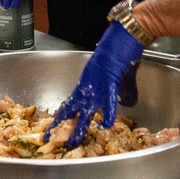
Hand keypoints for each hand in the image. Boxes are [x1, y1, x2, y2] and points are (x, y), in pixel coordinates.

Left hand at [44, 22, 144, 148]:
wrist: (124, 36)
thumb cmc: (120, 53)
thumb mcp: (120, 80)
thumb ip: (124, 94)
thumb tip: (129, 104)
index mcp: (86, 86)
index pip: (69, 106)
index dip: (61, 119)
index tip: (50, 130)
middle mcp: (88, 88)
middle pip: (71, 111)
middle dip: (62, 128)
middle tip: (51, 141)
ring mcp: (97, 86)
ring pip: (85, 111)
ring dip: (79, 127)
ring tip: (73, 142)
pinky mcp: (111, 83)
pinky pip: (109, 102)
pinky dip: (107, 115)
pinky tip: (104, 126)